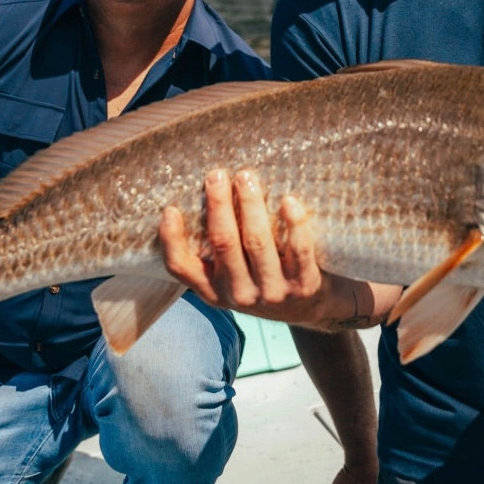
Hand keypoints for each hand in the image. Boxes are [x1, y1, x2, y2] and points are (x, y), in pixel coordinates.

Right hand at [159, 169, 325, 323]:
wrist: (313, 309)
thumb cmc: (265, 279)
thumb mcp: (234, 275)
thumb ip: (219, 249)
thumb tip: (202, 195)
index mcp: (214, 290)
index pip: (182, 268)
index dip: (172, 240)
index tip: (171, 209)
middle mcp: (240, 294)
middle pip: (223, 243)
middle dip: (219, 205)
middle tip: (217, 174)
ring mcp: (273, 292)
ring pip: (257, 242)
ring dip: (250, 205)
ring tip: (246, 177)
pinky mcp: (304, 286)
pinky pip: (298, 250)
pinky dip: (294, 223)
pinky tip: (289, 201)